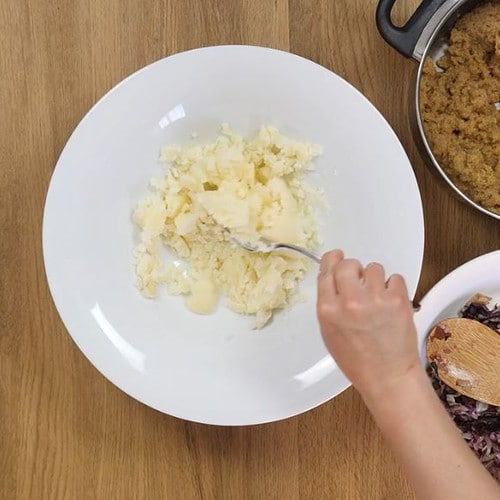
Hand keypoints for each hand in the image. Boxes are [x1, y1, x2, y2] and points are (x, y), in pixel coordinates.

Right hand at [316, 250, 420, 400]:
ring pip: (373, 267)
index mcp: (328, 310)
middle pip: (348, 263)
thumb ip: (329, 302)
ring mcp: (375, 300)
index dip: (332, 260)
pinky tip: (390, 304)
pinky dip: (393, 287)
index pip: (326, 270)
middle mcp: (349, 302)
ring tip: (377, 298)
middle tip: (359, 281)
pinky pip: (394, 277)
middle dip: (353, 269)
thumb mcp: (329, 331)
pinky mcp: (398, 300)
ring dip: (375, 279)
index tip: (336, 257)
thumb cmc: (357, 359)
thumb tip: (332, 276)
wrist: (387, 377)